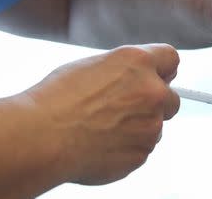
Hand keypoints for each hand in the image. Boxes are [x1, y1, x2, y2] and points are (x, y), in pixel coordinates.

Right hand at [22, 44, 179, 184]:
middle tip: (126, 110)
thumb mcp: (92, 67)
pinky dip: (125, 149)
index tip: (156, 78)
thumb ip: (124, 72)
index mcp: (139, 62)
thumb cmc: (55, 100)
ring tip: (101, 130)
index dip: (162, 70)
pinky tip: (99, 146)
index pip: (171, 59)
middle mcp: (152, 91)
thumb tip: (135, 78)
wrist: (39, 138)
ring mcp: (150, 125)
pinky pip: (140, 150)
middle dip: (155, 104)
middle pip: (171, 98)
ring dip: (137, 128)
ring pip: (154, 127)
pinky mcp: (141, 153)